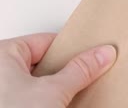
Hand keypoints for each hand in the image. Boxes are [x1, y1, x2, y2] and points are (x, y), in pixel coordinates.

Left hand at [0, 33, 115, 107]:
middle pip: (41, 63)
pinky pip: (29, 99)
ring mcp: (1, 93)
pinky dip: (45, 102)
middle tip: (83, 74)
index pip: (46, 42)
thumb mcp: (54, 91)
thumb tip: (101, 55)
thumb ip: (81, 71)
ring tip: (71, 94)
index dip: (70, 50)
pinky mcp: (7, 106)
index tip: (90, 55)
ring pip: (36, 83)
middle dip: (64, 71)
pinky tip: (60, 105)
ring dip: (55, 89)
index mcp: (1, 54)